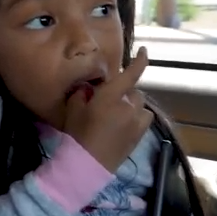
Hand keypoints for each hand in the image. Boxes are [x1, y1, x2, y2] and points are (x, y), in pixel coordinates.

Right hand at [63, 46, 153, 172]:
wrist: (88, 164)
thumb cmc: (78, 134)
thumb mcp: (73, 109)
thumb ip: (82, 94)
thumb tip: (89, 88)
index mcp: (111, 96)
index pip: (131, 74)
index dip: (140, 61)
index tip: (143, 51)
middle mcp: (128, 106)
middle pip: (133, 91)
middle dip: (124, 91)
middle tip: (109, 99)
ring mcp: (137, 122)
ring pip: (140, 105)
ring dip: (131, 104)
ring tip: (118, 112)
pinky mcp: (139, 135)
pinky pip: (143, 118)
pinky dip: (136, 116)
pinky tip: (125, 123)